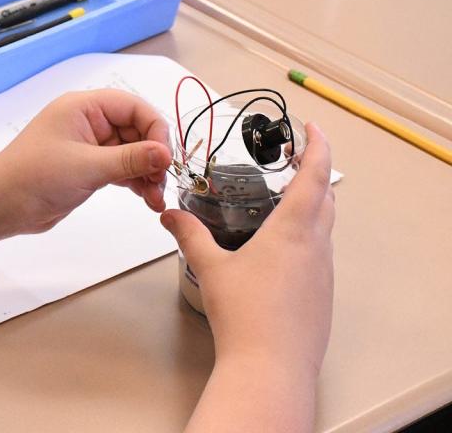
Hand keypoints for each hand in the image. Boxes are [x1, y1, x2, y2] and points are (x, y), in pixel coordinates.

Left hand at [0, 89, 171, 237]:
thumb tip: (166, 153)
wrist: (1, 206)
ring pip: (132, 152)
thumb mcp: (87, 167)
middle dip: (153, 155)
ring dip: (147, 173)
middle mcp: (88, 122)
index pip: (133, 107)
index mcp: (84, 107)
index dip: (154, 129)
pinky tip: (147, 199)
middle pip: (136, 130)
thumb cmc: (35, 178)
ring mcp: (89, 145)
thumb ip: (130, 159)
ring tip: (155, 198)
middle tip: (161, 182)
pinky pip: (121, 168)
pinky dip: (135, 182)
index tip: (165, 157)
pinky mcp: (88, 168)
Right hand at [160, 122, 334, 376]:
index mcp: (293, 230)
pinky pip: (319, 253)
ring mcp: (323, 272)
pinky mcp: (322, 294)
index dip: (317, 146)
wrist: (272, 368)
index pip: (315, 175)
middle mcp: (316, 246)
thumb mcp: (210, 268)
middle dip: (314, 172)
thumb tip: (169, 214)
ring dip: (311, 205)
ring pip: (324, 226)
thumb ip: (189, 235)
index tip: (311, 127)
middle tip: (292, 158)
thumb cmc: (244, 314)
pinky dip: (307, 236)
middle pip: (326, 197)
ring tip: (281, 200)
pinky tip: (278, 250)